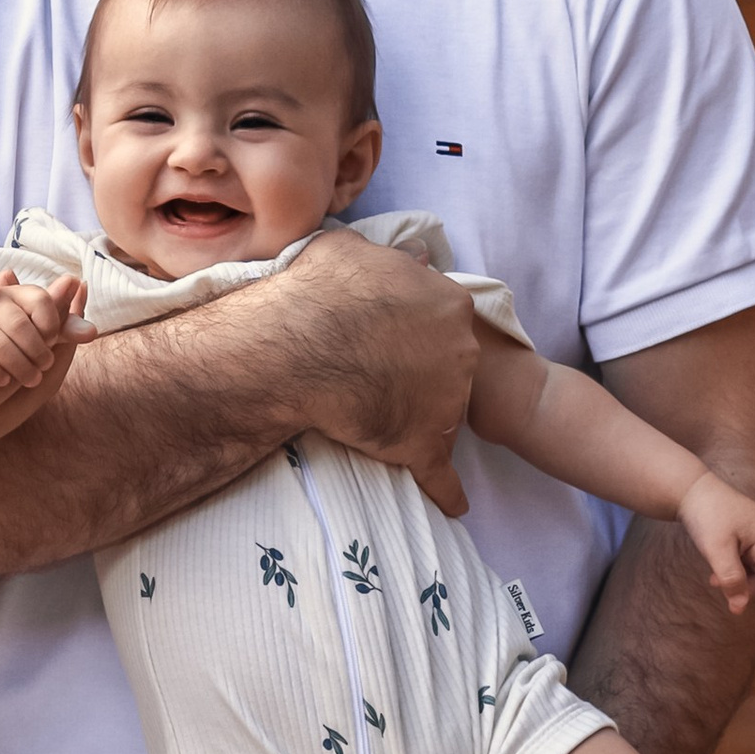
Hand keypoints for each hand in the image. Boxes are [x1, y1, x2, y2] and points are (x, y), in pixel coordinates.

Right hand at [0, 265, 84, 508]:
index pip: (13, 368)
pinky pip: (11, 401)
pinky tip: (39, 329)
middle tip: (76, 290)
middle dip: (59, 337)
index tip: (60, 284)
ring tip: (69, 304)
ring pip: (29, 398)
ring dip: (48, 350)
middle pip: (34, 388)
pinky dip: (26, 364)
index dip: (41, 323)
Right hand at [254, 228, 479, 518]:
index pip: (443, 317)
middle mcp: (459, 350)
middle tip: (382, 374)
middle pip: (450, 364)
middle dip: (424, 370)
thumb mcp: (353, 248)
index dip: (415, 328)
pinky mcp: (424, 444)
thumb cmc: (317, 291)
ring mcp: (446, 401)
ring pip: (443, 413)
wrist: (295, 347)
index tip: (390, 335)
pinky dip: (448, 491)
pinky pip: (443, 476)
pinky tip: (454, 505)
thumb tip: (409, 251)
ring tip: (383, 420)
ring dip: (422, 417)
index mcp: (447, 302)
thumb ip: (388, 255)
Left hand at [675, 471, 754, 622]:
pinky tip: (716, 575)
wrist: (690, 488)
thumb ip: (731, 578)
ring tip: (715, 583)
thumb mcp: (716, 549)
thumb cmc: (705, 516)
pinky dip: (733, 568)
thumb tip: (740, 605)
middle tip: (730, 605)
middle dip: (749, 588)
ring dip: (738, 579)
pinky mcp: (745, 530)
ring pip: (754, 566)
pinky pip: (745, 557)